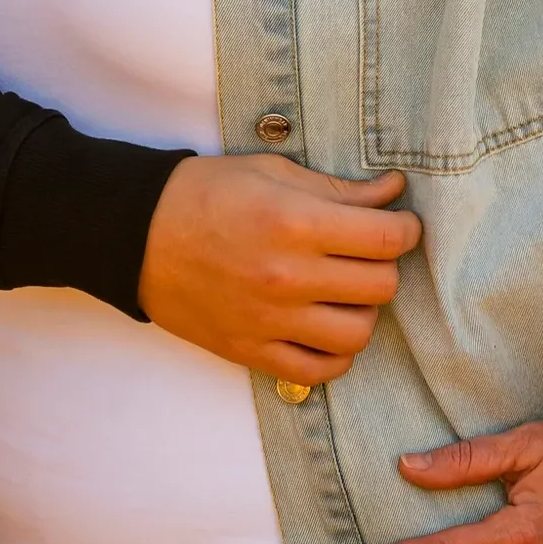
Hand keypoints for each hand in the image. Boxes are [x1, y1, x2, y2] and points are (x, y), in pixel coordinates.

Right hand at [138, 155, 420, 384]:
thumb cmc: (206, 193)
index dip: (406, 230)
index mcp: (296, 223)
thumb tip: (394, 191)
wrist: (137, 234)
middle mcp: (287, 276)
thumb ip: (338, 189)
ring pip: (357, 333)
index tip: (401, 225)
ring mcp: (269, 320)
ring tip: (347, 292)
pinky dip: (335, 355)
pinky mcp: (250, 350)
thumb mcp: (273, 172)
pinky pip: (317, 371)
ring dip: (364, 311)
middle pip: (380, 286)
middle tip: (370, 253)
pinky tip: (328, 329)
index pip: (386, 238)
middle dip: (386, 265)